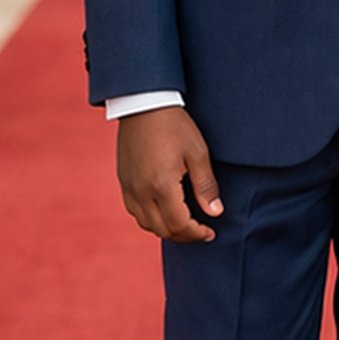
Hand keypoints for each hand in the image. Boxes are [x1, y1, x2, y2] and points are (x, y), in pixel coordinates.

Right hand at [117, 105, 223, 242]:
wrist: (144, 104)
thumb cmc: (174, 126)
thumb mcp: (198, 153)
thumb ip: (206, 186)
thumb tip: (215, 212)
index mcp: (161, 186)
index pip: (179, 226)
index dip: (196, 234)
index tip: (210, 232)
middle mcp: (141, 192)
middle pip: (162, 230)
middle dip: (184, 235)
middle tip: (201, 230)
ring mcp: (129, 187)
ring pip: (146, 224)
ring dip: (166, 228)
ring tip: (184, 222)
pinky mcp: (123, 181)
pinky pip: (135, 211)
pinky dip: (151, 218)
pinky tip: (164, 209)